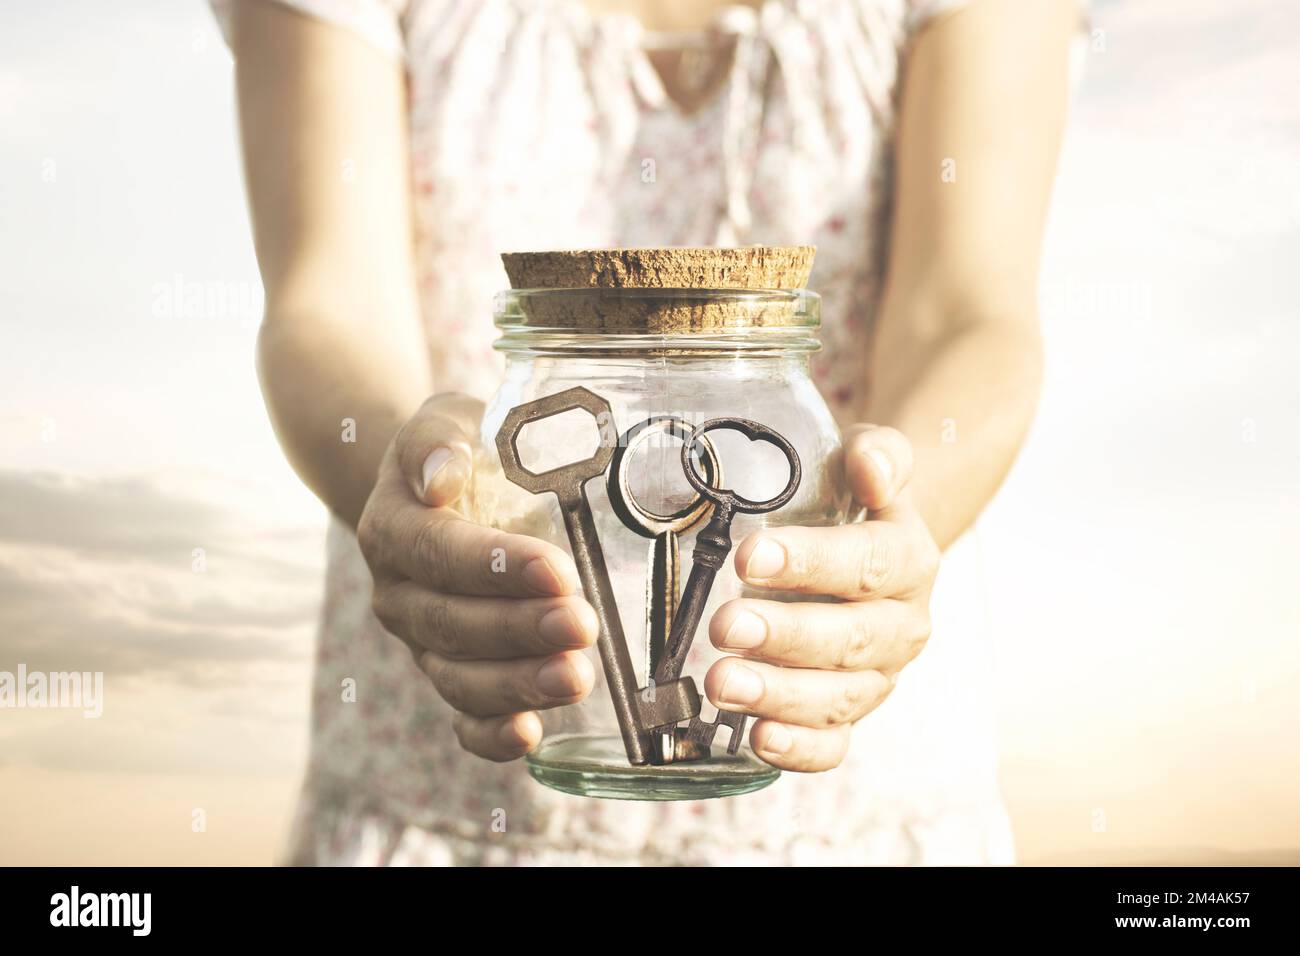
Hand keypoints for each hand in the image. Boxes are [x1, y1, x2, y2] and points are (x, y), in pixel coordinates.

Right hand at [357, 393, 597, 760]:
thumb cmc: (460, 449)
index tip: (555, 570)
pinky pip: (461, 716)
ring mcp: (422, 641)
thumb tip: (441, 475)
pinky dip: (490, 734)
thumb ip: (438, 441)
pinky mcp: (450, 672)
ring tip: (576, 677)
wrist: (438, 487)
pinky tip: (531, 734)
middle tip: (581, 625)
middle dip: (519, 630)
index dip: (495, 567)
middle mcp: (399, 593)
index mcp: (393, 528)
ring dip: (516, 685)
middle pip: (451, 623)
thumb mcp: (448, 420)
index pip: (439, 553)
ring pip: (457, 677)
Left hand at [705, 425, 939, 771]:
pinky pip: (833, 745)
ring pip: (837, 697)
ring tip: (721, 683)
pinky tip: (756, 737)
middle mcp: (901, 626)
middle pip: (849, 638)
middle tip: (725, 625)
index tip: (748, 556)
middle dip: (783, 635)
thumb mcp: (869, 460)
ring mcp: (876, 678)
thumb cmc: (855, 501)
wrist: (872, 545)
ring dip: (778, 694)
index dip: (810, 562)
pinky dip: (798, 749)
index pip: (867, 563)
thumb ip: (877, 454)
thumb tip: (871, 467)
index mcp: (909, 561)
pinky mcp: (847, 716)